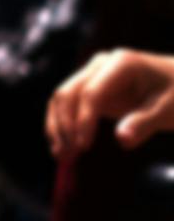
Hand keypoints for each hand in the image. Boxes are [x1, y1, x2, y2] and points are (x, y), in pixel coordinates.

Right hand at [48, 48, 173, 158]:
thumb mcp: (168, 110)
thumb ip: (144, 123)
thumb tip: (122, 140)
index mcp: (121, 64)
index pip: (91, 93)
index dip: (83, 120)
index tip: (84, 146)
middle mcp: (100, 65)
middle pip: (69, 93)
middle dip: (65, 126)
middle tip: (68, 155)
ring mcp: (92, 74)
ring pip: (62, 99)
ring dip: (58, 128)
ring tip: (62, 156)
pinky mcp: (89, 88)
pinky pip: (68, 105)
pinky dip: (63, 126)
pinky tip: (63, 146)